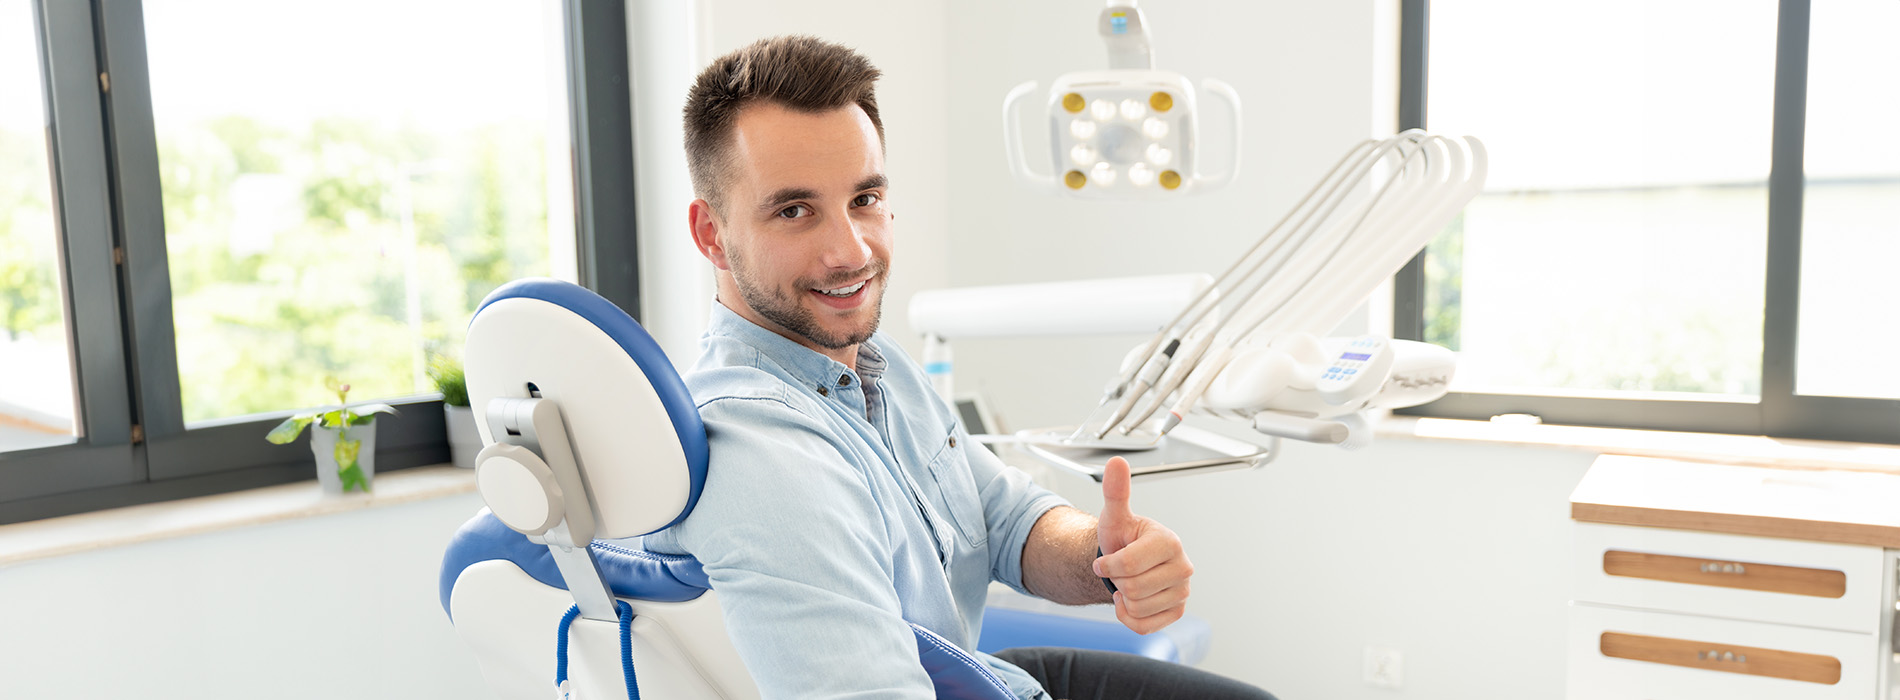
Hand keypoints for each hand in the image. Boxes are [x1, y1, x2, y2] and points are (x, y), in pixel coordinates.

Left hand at [1093, 456, 1192, 633]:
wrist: (1126, 563)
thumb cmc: (1123, 538)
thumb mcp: (1115, 515)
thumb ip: (1115, 491)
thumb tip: (1116, 462)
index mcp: (1170, 541)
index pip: (1128, 564)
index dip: (1107, 565)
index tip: (1106, 558)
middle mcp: (1183, 567)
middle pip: (1133, 588)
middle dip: (1116, 580)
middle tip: (1121, 569)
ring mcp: (1183, 591)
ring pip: (1137, 607)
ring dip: (1122, 598)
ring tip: (1129, 581)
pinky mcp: (1177, 612)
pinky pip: (1143, 626)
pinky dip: (1128, 617)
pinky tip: (1131, 601)